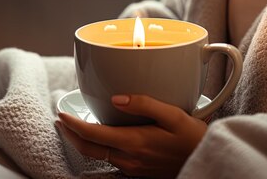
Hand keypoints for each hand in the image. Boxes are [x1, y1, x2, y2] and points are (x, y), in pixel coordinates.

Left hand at [56, 94, 206, 177]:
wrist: (206, 161)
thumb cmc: (192, 137)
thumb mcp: (173, 115)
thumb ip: (144, 104)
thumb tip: (117, 97)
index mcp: (134, 142)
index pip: (92, 135)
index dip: (72, 125)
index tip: (61, 114)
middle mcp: (129, 158)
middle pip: (88, 149)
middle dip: (70, 135)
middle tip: (60, 121)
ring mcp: (132, 167)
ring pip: (98, 155)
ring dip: (82, 142)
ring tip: (74, 127)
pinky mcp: (137, 170)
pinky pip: (110, 159)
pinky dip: (97, 147)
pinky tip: (99, 137)